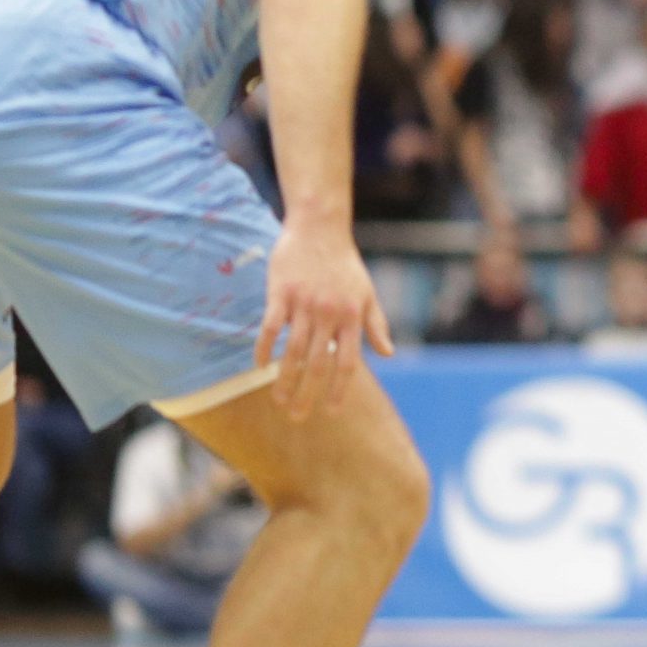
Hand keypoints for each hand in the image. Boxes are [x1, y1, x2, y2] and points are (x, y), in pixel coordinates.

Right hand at [256, 218, 392, 418]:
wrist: (320, 228)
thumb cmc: (345, 264)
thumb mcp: (367, 293)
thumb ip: (377, 325)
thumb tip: (387, 354)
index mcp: (352, 317)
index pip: (347, 362)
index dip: (339, 389)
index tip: (331, 412)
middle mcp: (329, 314)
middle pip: (317, 363)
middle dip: (308, 394)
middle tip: (298, 418)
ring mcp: (304, 304)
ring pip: (292, 351)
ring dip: (284, 380)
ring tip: (279, 401)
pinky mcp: (281, 293)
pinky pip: (270, 327)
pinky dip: (264, 348)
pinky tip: (259, 366)